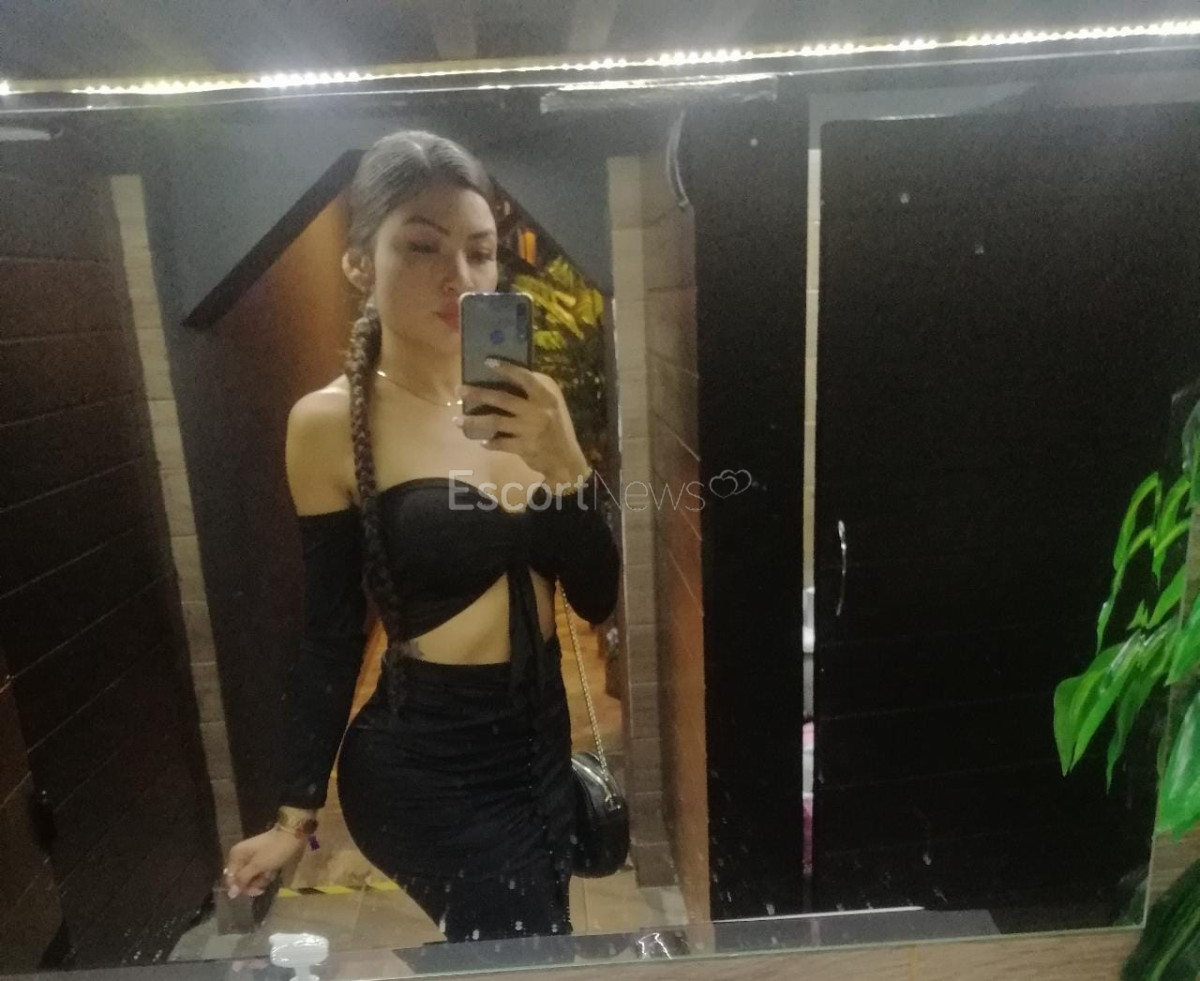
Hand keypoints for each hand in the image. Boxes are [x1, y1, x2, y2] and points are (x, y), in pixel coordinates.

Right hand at [223, 828, 305, 898]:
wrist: (293, 835)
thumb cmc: (274, 850)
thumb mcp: (257, 865)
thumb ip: (243, 879)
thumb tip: (230, 894)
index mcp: (236, 856)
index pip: (231, 879)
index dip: (241, 887)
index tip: (254, 891)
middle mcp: (241, 857)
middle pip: (242, 880)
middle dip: (254, 883)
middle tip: (265, 882)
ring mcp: (252, 859)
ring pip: (253, 878)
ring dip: (262, 879)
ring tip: (271, 872)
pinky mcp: (262, 860)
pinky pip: (261, 873)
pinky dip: (268, 874)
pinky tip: (274, 870)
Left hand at [455, 361, 589, 487]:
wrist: (566, 460)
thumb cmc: (556, 428)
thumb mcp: (552, 406)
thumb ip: (535, 394)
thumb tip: (507, 379)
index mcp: (546, 397)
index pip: (525, 378)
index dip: (507, 369)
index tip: (488, 361)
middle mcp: (538, 411)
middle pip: (502, 399)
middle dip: (478, 393)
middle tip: (459, 390)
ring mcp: (530, 430)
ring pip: (495, 422)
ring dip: (473, 421)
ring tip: (457, 420)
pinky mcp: (524, 448)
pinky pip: (500, 443)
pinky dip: (489, 442)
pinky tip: (480, 440)